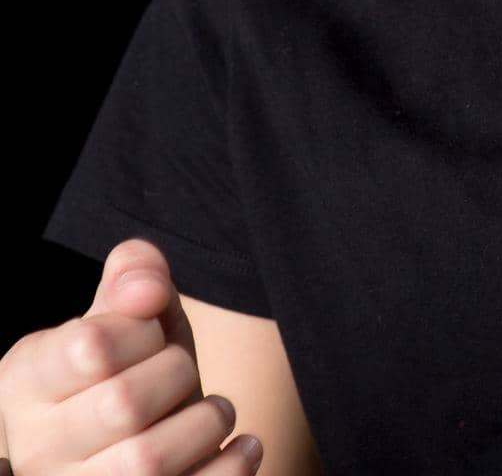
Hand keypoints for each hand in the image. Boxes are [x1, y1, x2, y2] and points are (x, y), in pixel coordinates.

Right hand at [0, 236, 262, 472]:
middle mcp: (38, 449)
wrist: (132, 435)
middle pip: (122, 404)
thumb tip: (147, 290)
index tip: (152, 336)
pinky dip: (229, 468)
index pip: (92, 346)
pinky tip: (242, 446)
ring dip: (206, 423)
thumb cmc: (130, 366)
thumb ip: (133, 276)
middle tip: (183, 372)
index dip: (143, 331)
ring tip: (215, 412)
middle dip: (177, 374)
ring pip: (146, 462)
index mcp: (28, 383)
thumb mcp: (127, 312)